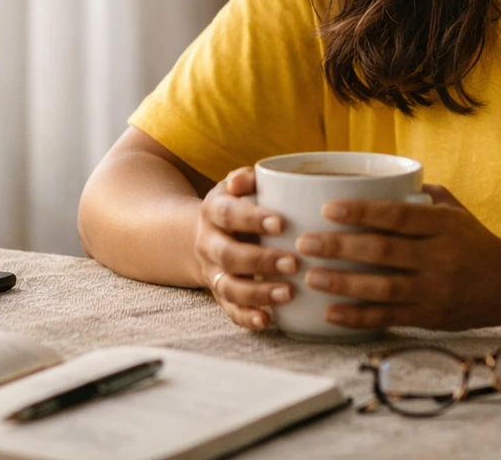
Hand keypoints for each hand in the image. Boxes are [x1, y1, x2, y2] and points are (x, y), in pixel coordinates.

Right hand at [194, 167, 298, 330]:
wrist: (207, 233)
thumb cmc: (239, 205)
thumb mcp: (239, 187)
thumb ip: (246, 179)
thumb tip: (244, 180)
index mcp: (213, 210)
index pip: (228, 214)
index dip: (252, 219)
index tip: (281, 223)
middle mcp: (208, 243)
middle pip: (229, 255)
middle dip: (261, 261)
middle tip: (293, 263)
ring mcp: (213, 272)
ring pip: (229, 287)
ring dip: (258, 293)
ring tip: (288, 293)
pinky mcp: (221, 295)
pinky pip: (230, 310)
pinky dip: (247, 318)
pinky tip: (268, 320)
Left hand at [296, 184, 500, 331]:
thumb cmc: (474, 240)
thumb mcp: (455, 209)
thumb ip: (419, 194)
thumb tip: (373, 178)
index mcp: (445, 226)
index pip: (398, 216)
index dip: (361, 212)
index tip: (328, 209)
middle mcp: (440, 258)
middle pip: (383, 252)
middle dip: (339, 248)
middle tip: (304, 244)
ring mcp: (435, 291)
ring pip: (382, 288)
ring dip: (342, 284)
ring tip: (312, 276)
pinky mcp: (430, 318)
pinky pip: (389, 318)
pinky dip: (357, 317)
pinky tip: (329, 313)